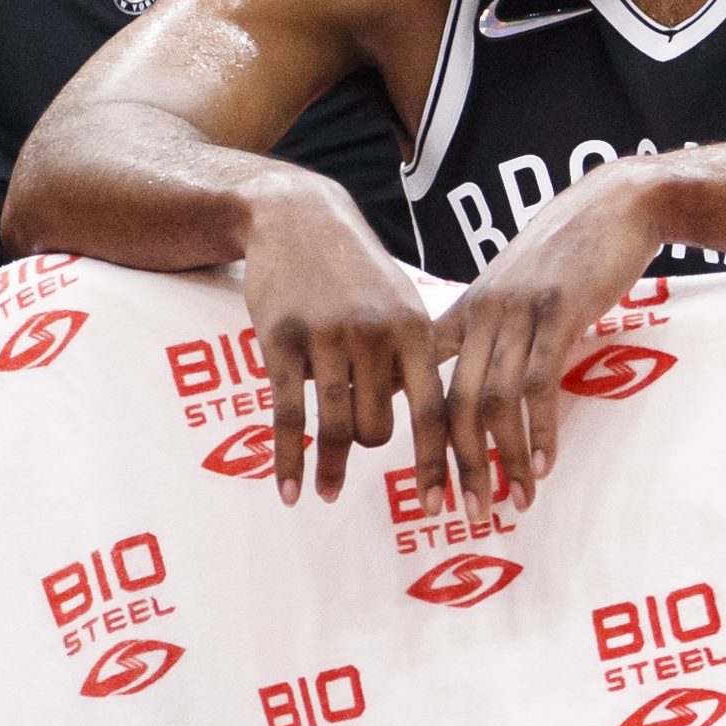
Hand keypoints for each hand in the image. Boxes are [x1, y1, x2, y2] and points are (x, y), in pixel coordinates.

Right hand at [240, 171, 447, 509]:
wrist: (296, 217)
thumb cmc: (356, 270)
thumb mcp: (401, 302)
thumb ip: (417, 357)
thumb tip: (438, 419)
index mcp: (415, 328)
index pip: (436, 411)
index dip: (442, 464)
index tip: (445, 508)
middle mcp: (375, 334)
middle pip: (380, 425)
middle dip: (372, 452)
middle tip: (365, 469)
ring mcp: (326, 337)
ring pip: (335, 424)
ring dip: (332, 466)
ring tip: (329, 493)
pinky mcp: (280, 340)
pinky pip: (288, 414)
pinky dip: (289, 458)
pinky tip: (290, 491)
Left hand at [434, 168, 663, 516]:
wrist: (618, 203)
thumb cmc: (571, 249)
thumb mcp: (517, 287)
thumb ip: (495, 329)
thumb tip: (483, 379)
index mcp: (464, 310)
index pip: (426, 387)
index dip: (423, 447)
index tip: (426, 495)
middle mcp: (481, 313)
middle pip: (454, 405)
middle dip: (460, 468)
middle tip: (469, 516)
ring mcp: (517, 312)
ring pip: (494, 401)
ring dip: (503, 459)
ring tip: (516, 501)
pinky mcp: (557, 312)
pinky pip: (539, 382)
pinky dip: (539, 430)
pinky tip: (544, 464)